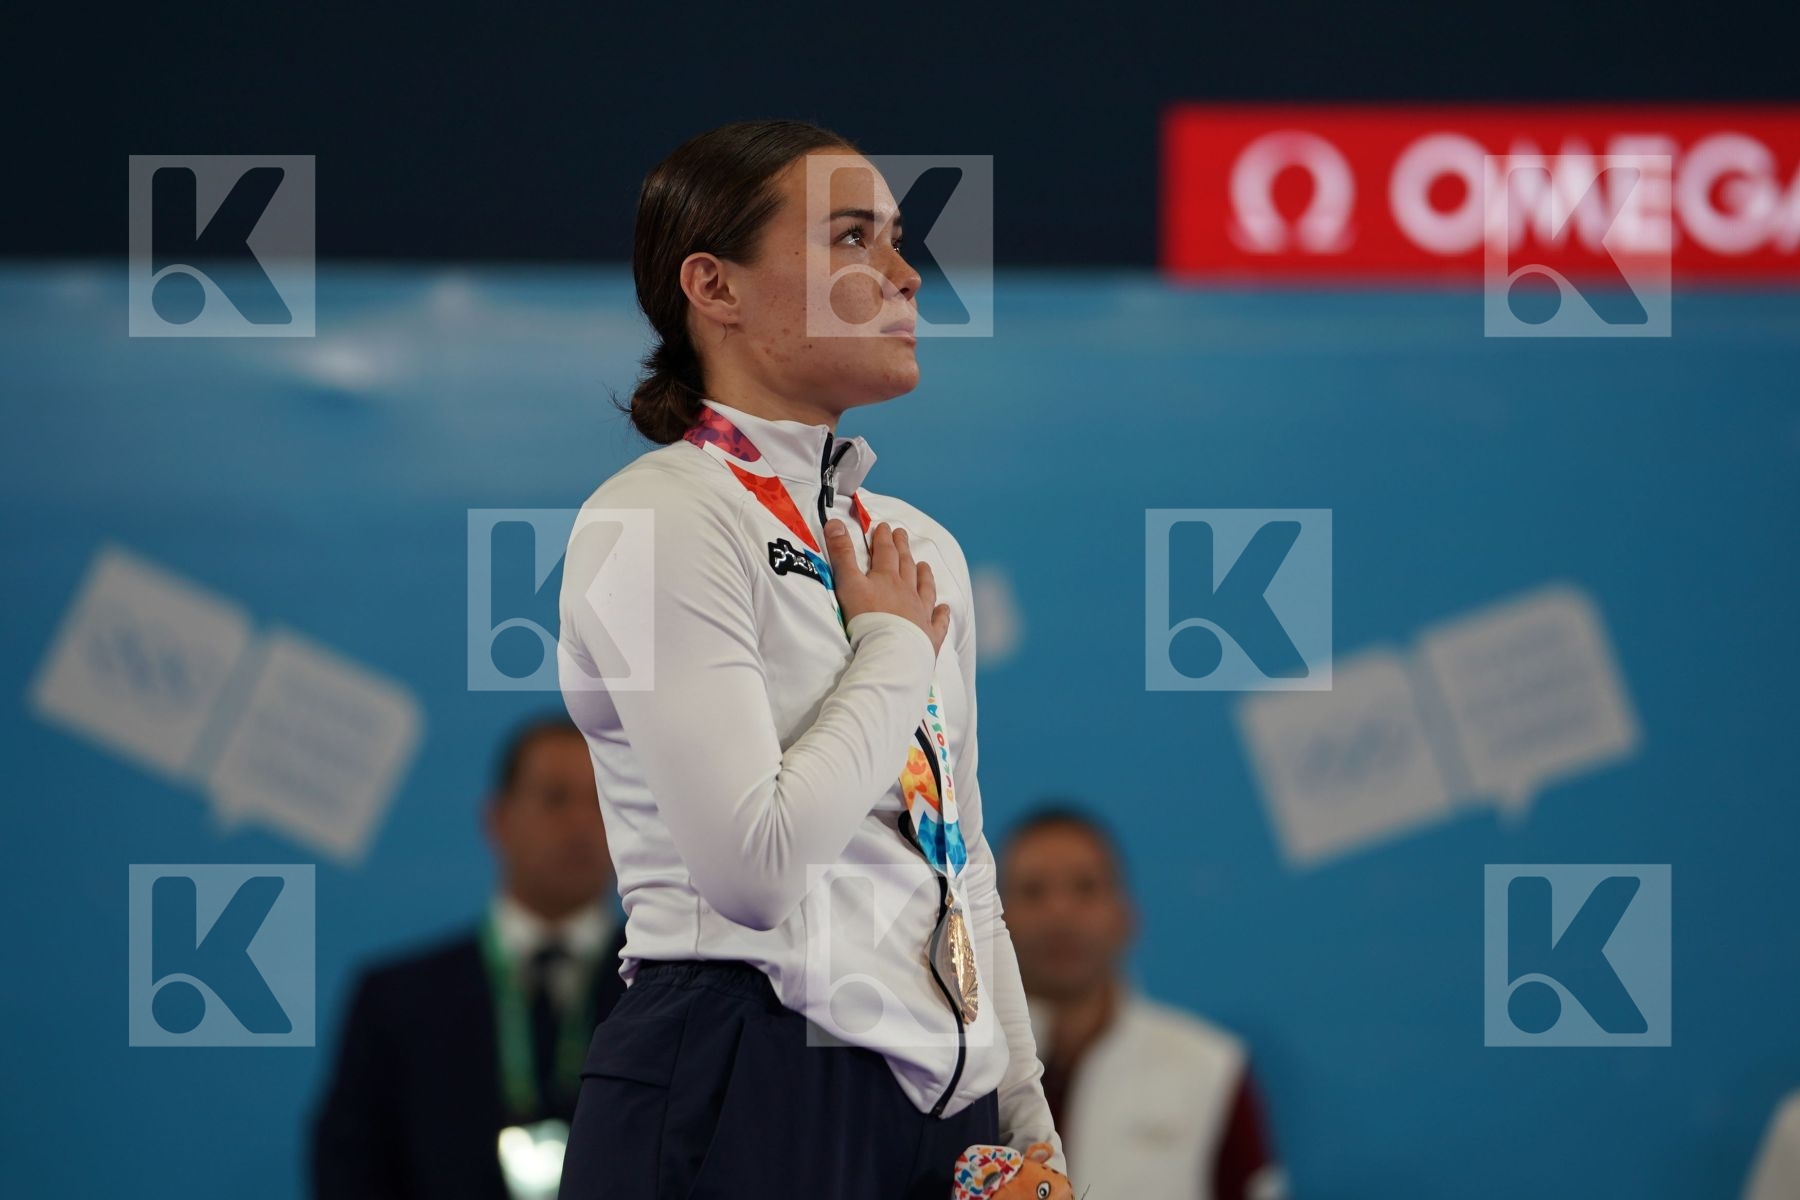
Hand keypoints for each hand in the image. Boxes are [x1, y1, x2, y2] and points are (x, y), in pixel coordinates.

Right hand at [825, 519, 950, 656]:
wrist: (891, 653)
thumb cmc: (866, 620)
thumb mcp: (848, 584)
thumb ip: (842, 554)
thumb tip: (834, 522)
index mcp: (886, 579)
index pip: (885, 553)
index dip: (883, 538)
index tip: (885, 526)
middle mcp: (907, 592)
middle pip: (905, 565)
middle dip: (902, 548)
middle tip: (902, 534)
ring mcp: (921, 613)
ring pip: (924, 589)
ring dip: (924, 575)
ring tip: (924, 565)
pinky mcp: (929, 635)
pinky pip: (938, 621)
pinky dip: (941, 614)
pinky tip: (944, 608)